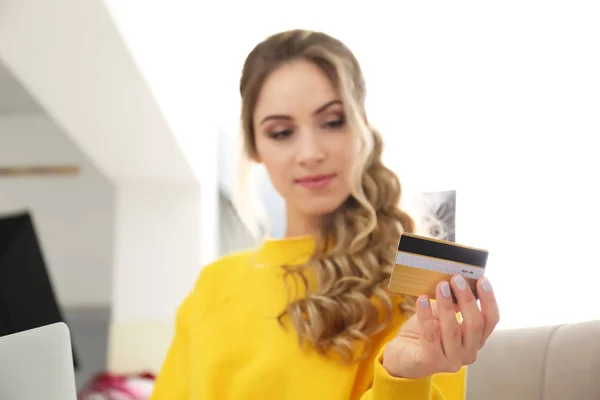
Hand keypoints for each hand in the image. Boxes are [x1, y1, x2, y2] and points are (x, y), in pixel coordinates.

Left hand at [382, 275, 498, 378]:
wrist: (400, 356)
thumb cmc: (423, 333)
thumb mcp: (441, 315)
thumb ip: (452, 304)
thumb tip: (458, 282)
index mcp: (475, 341)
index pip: (490, 321)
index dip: (488, 300)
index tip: (482, 280)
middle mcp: (467, 353)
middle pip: (474, 325)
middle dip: (467, 299)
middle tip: (456, 279)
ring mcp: (450, 360)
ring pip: (452, 330)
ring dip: (446, 305)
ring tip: (441, 286)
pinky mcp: (430, 361)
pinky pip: (429, 335)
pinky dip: (425, 315)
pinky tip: (422, 299)